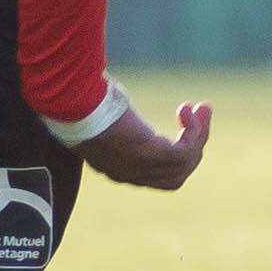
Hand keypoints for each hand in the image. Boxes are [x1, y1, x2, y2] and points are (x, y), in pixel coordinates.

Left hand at [83, 97, 211, 191]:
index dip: (173, 157)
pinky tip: (187, 109)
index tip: (180, 131)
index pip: (153, 177)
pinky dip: (193, 131)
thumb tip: (111, 94)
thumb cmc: (77, 100)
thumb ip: (109, 117)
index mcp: (114, 167)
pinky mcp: (149, 153)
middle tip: (199, 115)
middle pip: (174, 176)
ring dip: (198, 136)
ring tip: (201, 109)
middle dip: (193, 147)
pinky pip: (184, 151)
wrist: (69, 101)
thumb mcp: (96, 116)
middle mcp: (127, 173)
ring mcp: (139, 167)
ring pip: (184, 164)